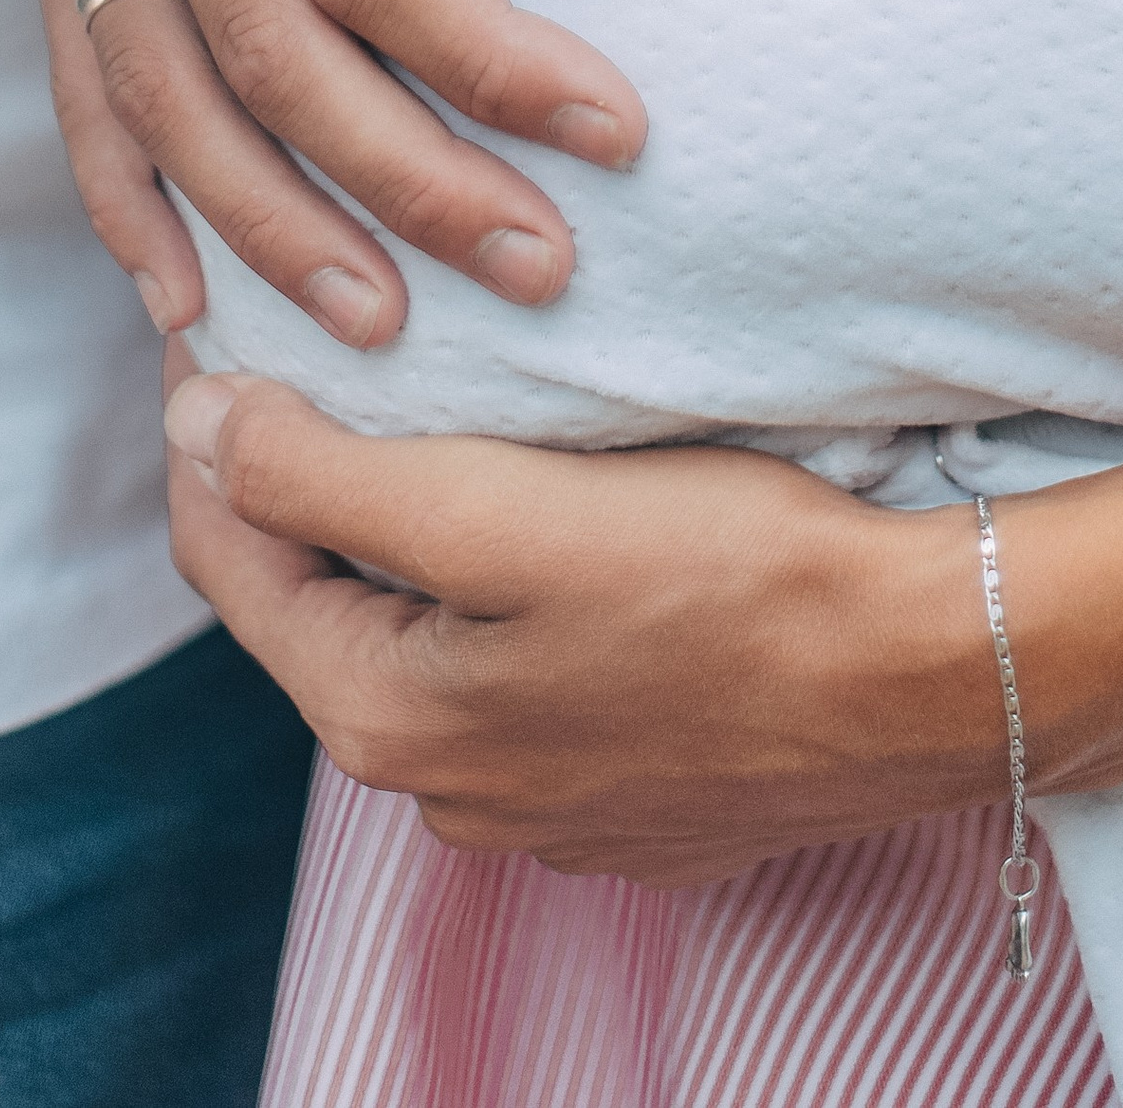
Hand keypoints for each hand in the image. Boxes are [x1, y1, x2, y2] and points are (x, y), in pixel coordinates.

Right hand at [0, 0, 663, 348]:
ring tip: (392, 325)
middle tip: (551, 268)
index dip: (501, 61)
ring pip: (184, 91)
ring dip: (285, 224)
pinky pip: (77, 76)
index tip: (626, 135)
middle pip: (298, 41)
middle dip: (423, 172)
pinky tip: (184, 301)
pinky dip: (128, 200)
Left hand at [161, 369, 1003, 879]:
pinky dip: (515, 594)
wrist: (928, 673)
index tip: (229, 315)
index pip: (231, 558)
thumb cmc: (727, 576)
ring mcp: (544, 808)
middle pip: (325, 601)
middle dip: (312, 481)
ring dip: (418, 537)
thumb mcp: (499, 514)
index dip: (215, 427)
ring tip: (446, 413)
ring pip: (429, 640)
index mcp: (386, 723)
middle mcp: (446, 792)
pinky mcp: (632, 794)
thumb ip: (324, 482)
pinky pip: (527, 676)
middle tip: (330, 341)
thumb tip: (194, 429)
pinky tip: (565, 517)